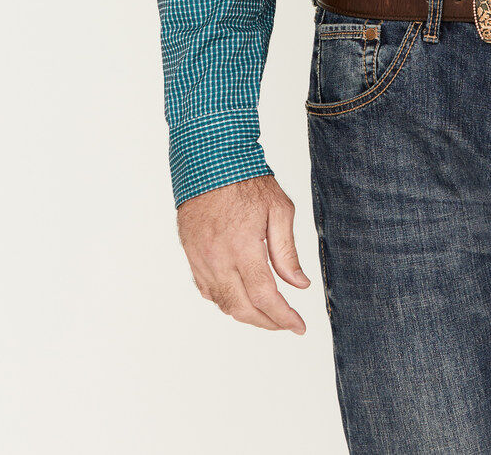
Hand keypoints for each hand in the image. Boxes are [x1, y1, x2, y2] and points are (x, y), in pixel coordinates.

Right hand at [177, 174, 311, 330]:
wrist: (208, 162)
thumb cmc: (246, 180)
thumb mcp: (279, 209)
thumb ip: (287, 252)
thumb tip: (299, 284)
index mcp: (243, 247)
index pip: (264, 296)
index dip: (283, 317)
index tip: (298, 326)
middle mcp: (218, 259)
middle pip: (242, 308)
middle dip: (267, 322)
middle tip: (286, 323)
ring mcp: (201, 260)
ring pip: (223, 303)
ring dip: (246, 314)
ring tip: (267, 313)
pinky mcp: (191, 256)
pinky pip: (207, 290)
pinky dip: (225, 301)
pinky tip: (241, 297)